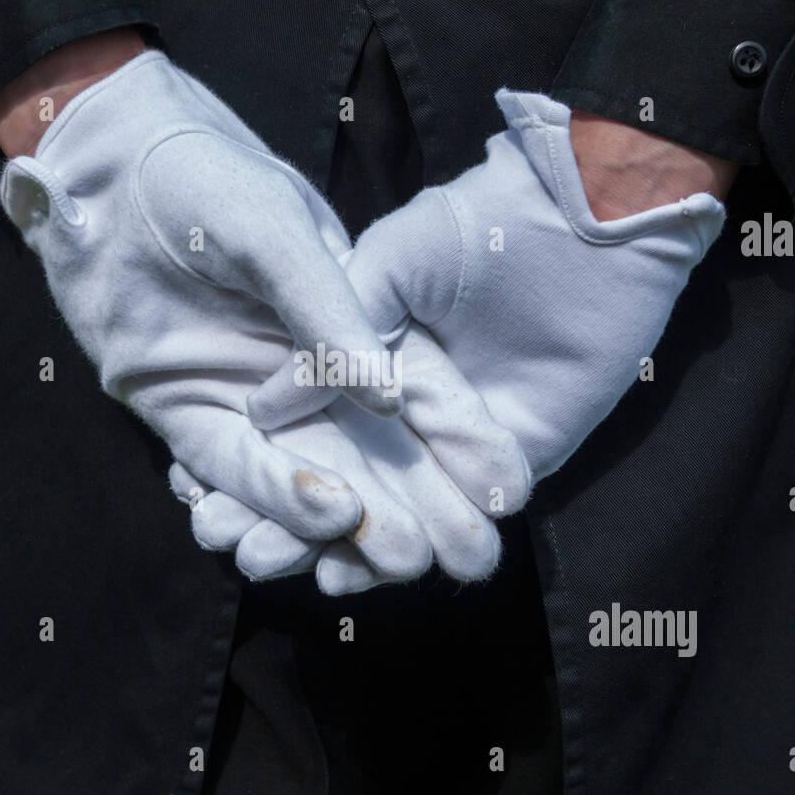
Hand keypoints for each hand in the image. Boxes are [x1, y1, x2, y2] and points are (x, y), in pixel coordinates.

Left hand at [0, 48, 418, 539]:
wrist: (98, 178)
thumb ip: (327, 309)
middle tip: (466, 562)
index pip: (427, 392)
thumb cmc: (200, 175)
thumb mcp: (273, 229)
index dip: (467, 443)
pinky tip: (287, 533)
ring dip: (341, 529)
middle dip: (422, 510)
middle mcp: (311, 373)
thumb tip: (391, 398)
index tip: (507, 495)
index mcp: (355, 319)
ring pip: (308, 477)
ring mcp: (250, 401)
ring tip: (376, 572)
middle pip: (379, 453)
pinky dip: (261, 501)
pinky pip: (231, 470)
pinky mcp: (187, 415)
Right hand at [229, 90, 727, 589]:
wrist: (585, 220)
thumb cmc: (476, 225)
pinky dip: (403, 542)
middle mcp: (409, 404)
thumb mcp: (385, 266)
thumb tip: (266, 408)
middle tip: (235, 550)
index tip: (209, 501)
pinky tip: (345, 573)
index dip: (263, 459)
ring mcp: (460, 439)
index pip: (310, 424)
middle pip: (339, 470)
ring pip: (389, 503)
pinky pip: (455, 514)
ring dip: (329, 541)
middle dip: (281, 517)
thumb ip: (328, 336)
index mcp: (371, 354)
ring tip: (268, 567)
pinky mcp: (514, 458)